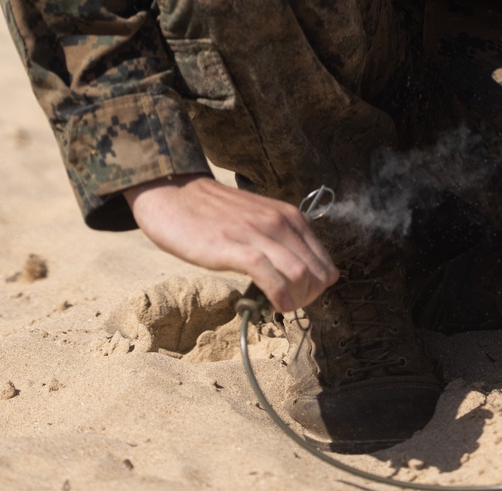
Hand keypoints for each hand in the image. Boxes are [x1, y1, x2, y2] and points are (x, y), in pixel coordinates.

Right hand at [124, 174, 338, 312]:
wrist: (177, 194)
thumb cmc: (216, 212)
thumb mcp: (259, 220)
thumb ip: (280, 240)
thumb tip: (298, 275)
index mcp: (290, 216)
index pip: (324, 262)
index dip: (317, 288)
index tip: (298, 297)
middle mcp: (281, 222)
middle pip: (317, 273)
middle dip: (309, 298)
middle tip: (289, 306)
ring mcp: (259, 233)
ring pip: (300, 275)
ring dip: (296, 301)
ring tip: (280, 307)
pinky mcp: (235, 247)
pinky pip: (270, 276)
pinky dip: (279, 296)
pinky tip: (274, 306)